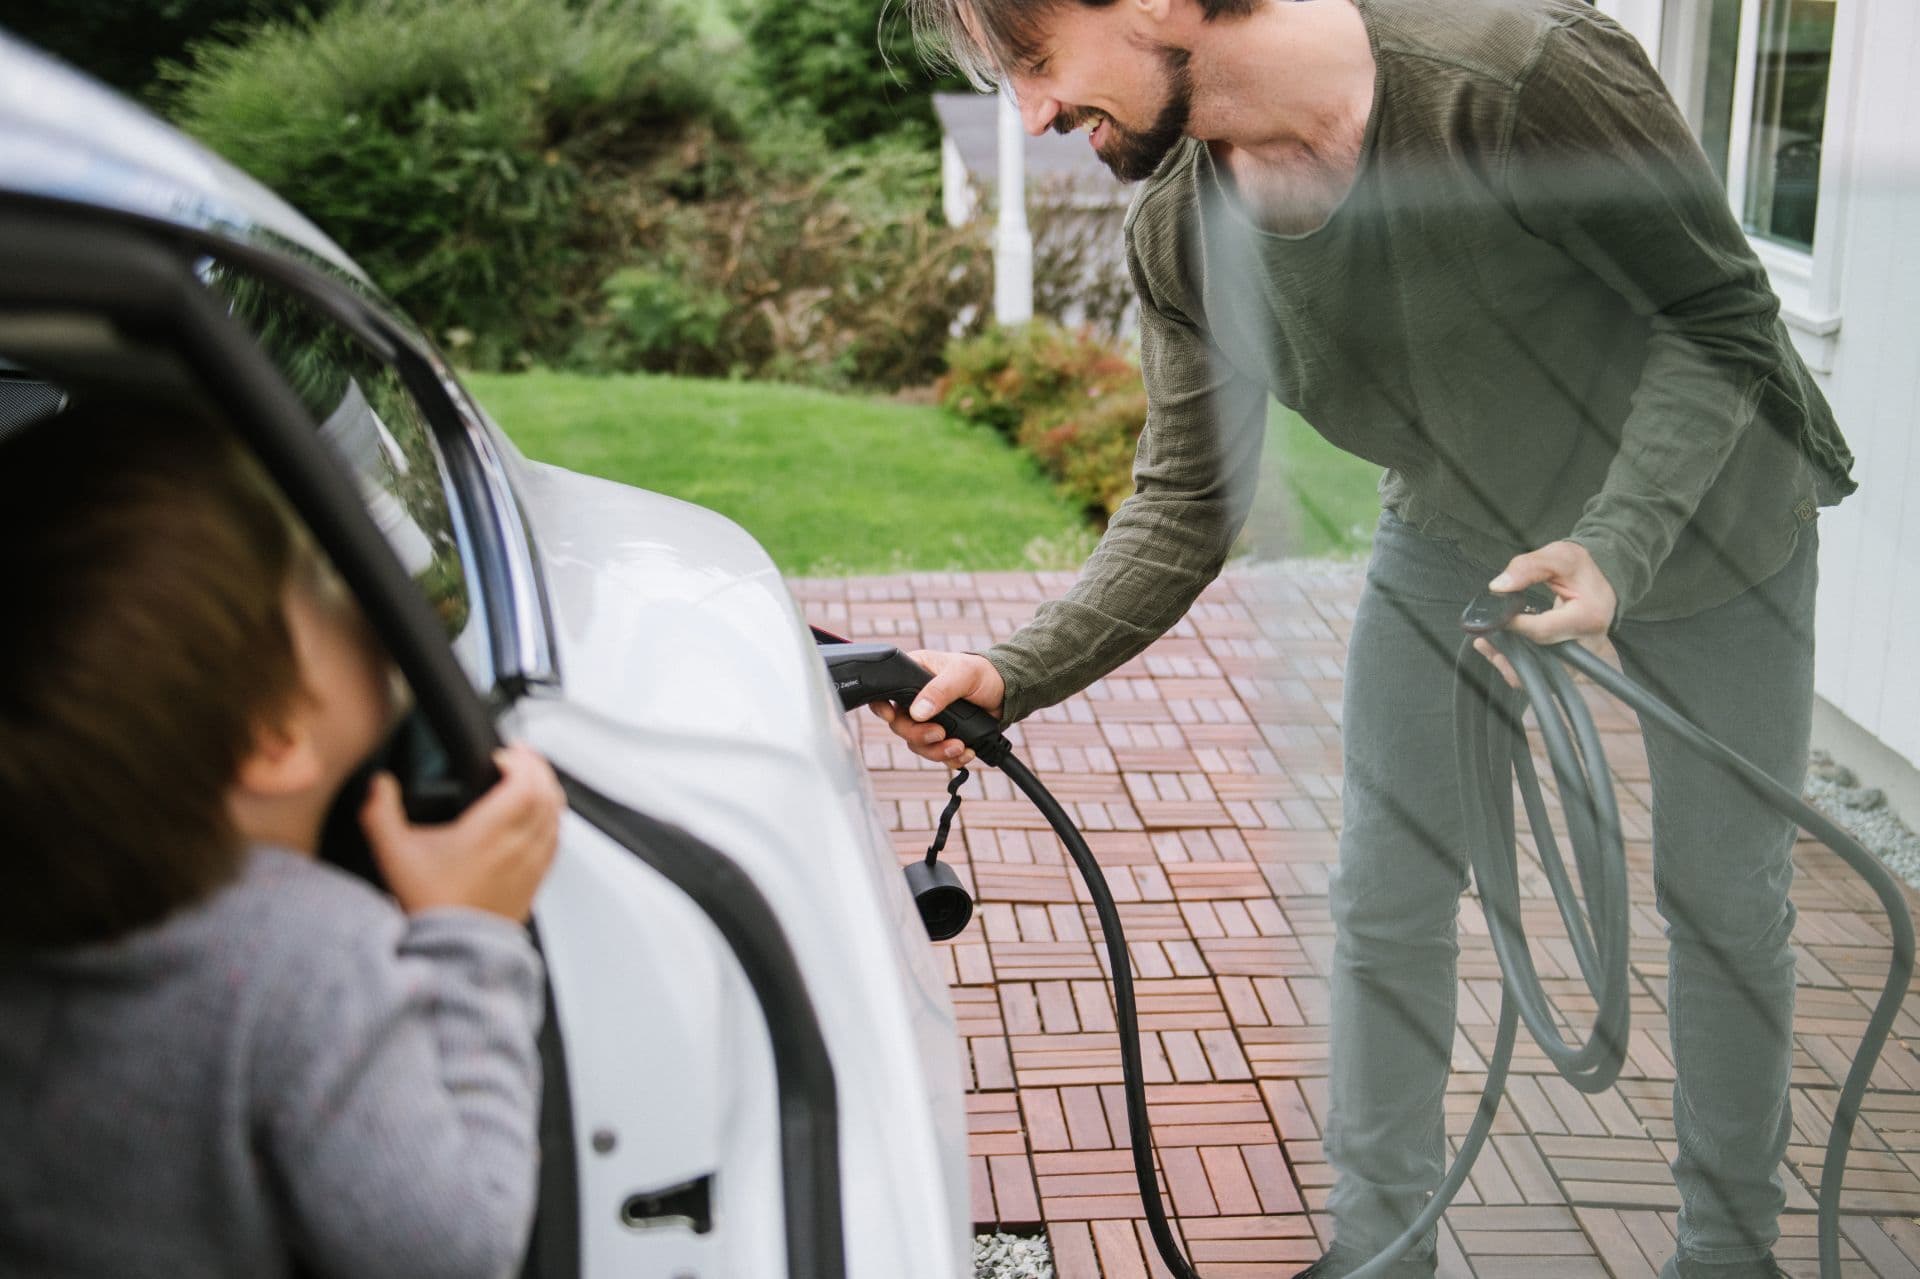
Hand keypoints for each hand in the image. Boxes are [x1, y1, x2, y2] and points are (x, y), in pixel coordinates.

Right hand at [360, 744, 565, 921]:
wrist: (451, 951)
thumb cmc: (428, 905)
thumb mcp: (394, 854)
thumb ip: (381, 813)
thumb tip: (379, 784)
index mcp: (490, 833)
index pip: (524, 783)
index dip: (519, 761)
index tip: (500, 755)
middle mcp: (518, 846)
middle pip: (547, 793)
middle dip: (537, 767)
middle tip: (520, 756)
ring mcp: (532, 864)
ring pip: (556, 815)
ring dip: (548, 790)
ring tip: (532, 777)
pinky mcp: (536, 880)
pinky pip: (556, 839)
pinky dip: (552, 818)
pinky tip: (539, 815)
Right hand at [867, 650, 1004, 767]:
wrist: (1006, 693)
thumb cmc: (983, 673)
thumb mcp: (962, 674)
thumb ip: (940, 690)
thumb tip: (918, 711)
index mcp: (913, 675)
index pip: (886, 692)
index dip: (882, 707)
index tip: (891, 717)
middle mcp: (916, 698)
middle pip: (900, 726)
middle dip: (919, 736)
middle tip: (940, 734)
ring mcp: (928, 719)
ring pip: (917, 744)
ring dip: (937, 751)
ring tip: (959, 747)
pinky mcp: (942, 735)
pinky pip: (936, 753)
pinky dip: (950, 758)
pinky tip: (966, 752)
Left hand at [1471, 540, 1616, 689]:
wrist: (1598, 588)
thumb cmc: (1580, 572)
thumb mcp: (1560, 556)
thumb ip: (1529, 567)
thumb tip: (1498, 586)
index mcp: (1588, 618)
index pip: (1543, 630)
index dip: (1514, 624)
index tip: (1495, 614)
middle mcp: (1586, 645)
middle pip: (1538, 655)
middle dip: (1507, 644)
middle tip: (1485, 631)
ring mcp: (1578, 661)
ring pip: (1536, 673)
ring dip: (1507, 661)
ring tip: (1486, 643)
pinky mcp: (1569, 668)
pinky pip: (1538, 676)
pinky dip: (1515, 667)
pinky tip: (1498, 652)